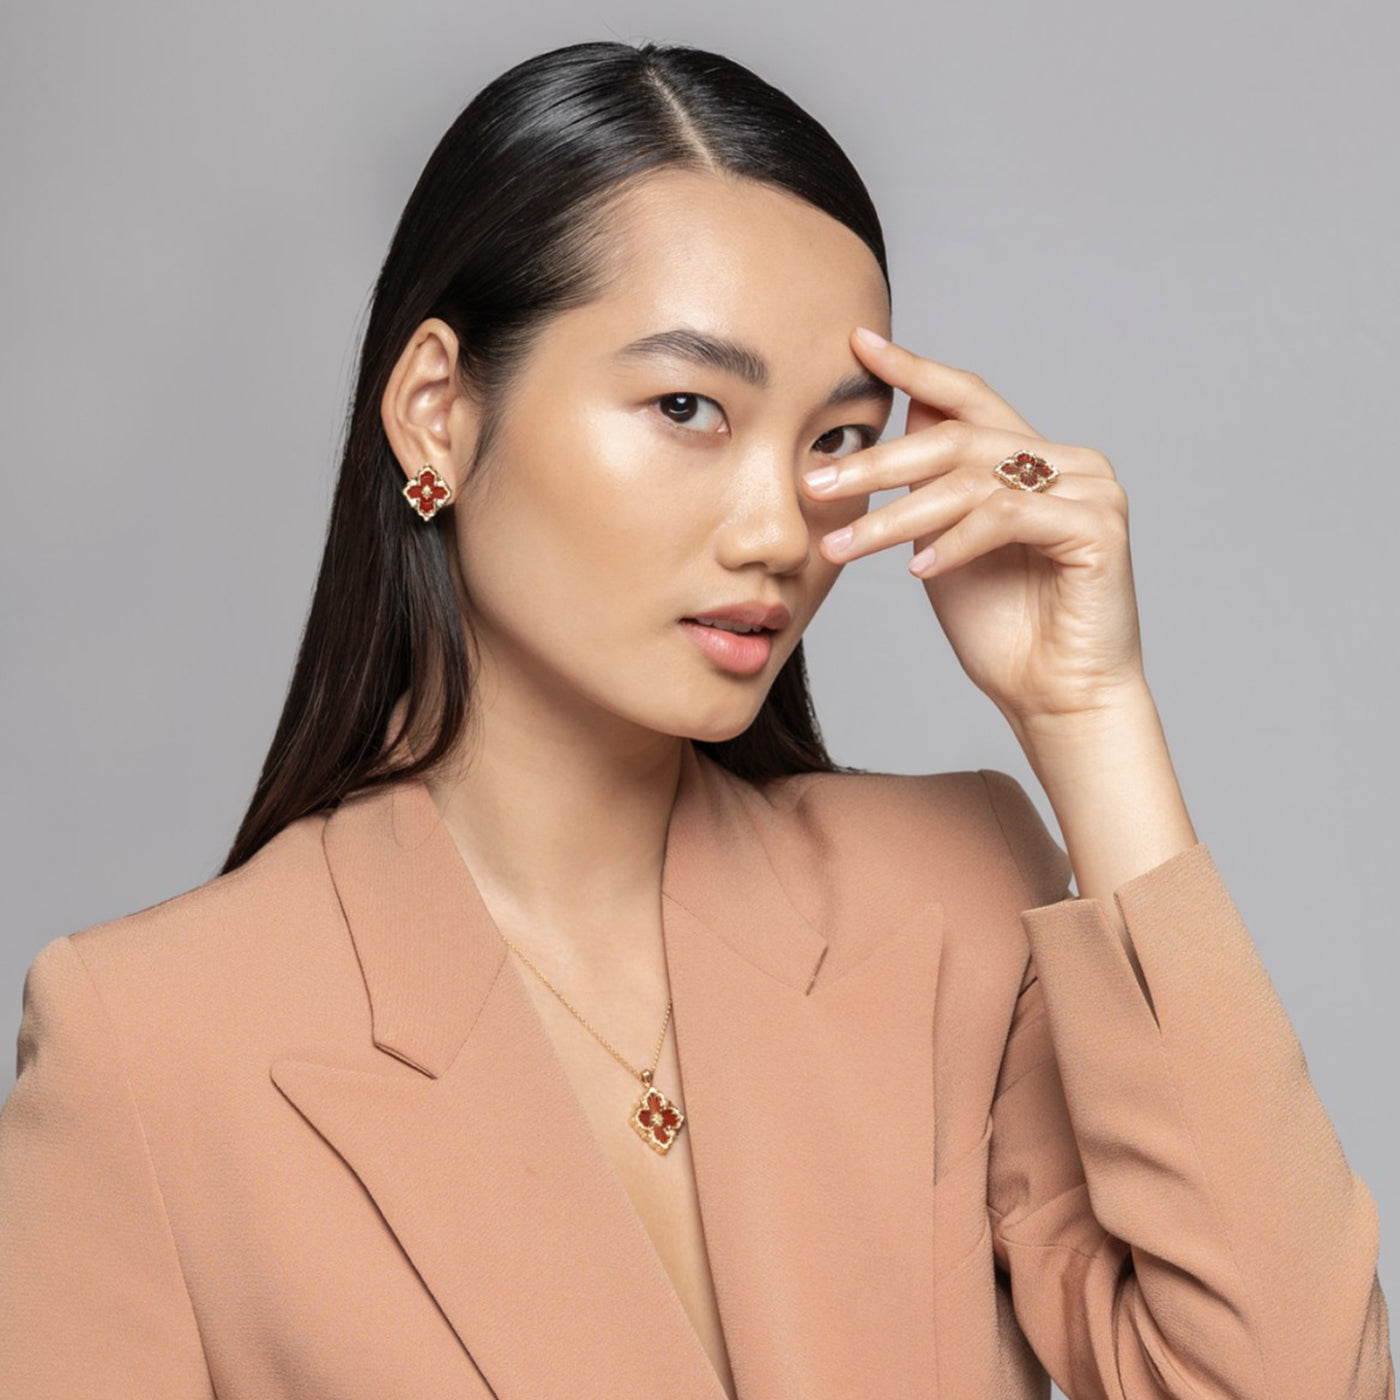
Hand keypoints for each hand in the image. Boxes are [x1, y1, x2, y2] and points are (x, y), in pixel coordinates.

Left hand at [806, 327, 1147, 726]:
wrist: (1056, 697)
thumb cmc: (1003, 629)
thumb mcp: (944, 548)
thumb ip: (927, 491)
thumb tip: (893, 426)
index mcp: (1031, 458)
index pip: (966, 396)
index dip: (913, 367)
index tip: (856, 345)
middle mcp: (1067, 462)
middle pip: (957, 437)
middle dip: (878, 462)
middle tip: (815, 481)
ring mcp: (1090, 490)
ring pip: (973, 480)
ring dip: (898, 516)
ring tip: (844, 548)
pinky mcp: (1099, 527)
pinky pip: (1008, 517)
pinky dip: (956, 542)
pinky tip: (918, 571)